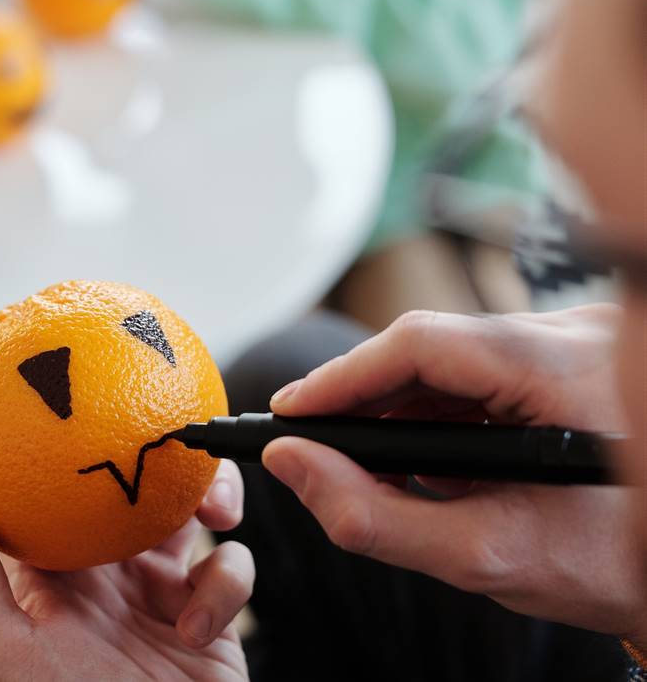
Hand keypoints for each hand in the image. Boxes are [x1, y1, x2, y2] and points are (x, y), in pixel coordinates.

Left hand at [0, 454, 251, 680]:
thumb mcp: (2, 641)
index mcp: (61, 569)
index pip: (62, 487)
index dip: (71, 440)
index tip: (80, 395)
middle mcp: (112, 572)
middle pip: (140, 486)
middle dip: (163, 456)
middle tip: (174, 434)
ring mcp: (163, 591)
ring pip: (195, 511)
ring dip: (213, 498)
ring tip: (215, 509)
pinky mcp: (213, 613)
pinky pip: (235, 569)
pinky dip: (227, 589)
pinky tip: (198, 624)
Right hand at [262, 306, 646, 645]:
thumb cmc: (612, 569)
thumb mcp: (489, 555)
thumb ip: (375, 515)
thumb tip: (292, 463)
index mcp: (561, 369)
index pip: (422, 343)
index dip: (345, 376)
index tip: (293, 412)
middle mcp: (570, 334)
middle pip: (432, 344)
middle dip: (365, 396)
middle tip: (315, 441)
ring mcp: (574, 339)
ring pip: (452, 355)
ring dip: (401, 404)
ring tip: (367, 458)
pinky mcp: (569, 354)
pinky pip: (481, 366)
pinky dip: (440, 407)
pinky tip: (424, 451)